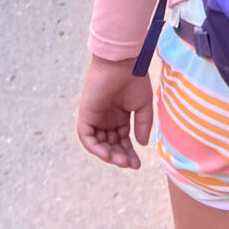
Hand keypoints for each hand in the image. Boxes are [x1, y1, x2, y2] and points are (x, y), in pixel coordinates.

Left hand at [77, 54, 154, 169]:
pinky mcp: (86, 115)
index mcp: (119, 116)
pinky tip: (108, 154)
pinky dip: (95, 148)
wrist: (122, 64)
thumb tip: (141, 145)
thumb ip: (142, 125)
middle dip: (120, 156)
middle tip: (130, 165)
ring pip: (98, 144)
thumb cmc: (134, 80)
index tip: (137, 164)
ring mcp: (95, 117)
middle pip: (111, 145)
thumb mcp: (142, 106)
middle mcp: (106, 119)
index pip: (122, 140)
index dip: (129, 153)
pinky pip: (87, 137)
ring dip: (109, 155)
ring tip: (121, 161)